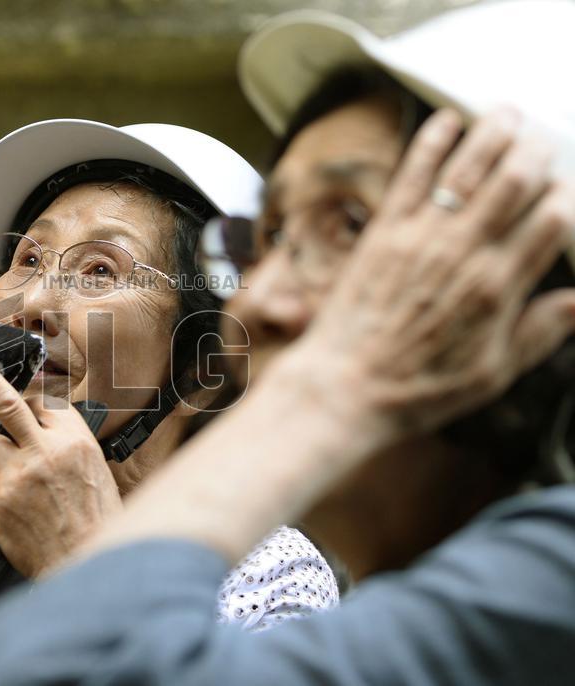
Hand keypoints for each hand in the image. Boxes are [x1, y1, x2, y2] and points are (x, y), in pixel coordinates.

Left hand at [0, 338, 121, 577]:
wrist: (85, 563)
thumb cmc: (96, 521)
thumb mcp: (95, 471)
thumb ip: (65, 445)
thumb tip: (38, 427)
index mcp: (76, 439)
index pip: (42, 402)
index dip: (26, 400)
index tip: (11, 383)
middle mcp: (47, 449)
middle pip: (5, 402)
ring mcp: (18, 473)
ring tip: (22, 489)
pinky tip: (17, 516)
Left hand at [285, 107, 574, 444]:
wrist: (345, 386)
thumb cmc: (418, 389)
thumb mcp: (493, 374)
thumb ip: (540, 331)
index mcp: (498, 287)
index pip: (553, 220)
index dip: (568, 198)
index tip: (567, 193)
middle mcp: (463, 252)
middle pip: (515, 181)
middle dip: (537, 153)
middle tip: (544, 141)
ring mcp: (421, 237)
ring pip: (467, 168)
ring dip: (492, 133)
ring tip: (507, 113)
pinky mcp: (384, 231)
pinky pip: (411, 176)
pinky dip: (430, 143)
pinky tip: (446, 121)